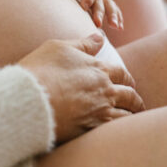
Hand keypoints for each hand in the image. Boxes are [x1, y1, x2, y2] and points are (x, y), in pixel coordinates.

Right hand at [18, 33, 144, 143]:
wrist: (31, 98)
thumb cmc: (41, 70)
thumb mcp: (59, 48)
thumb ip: (83, 44)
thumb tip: (101, 36)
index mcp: (98, 69)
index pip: (121, 73)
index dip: (126, 78)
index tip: (128, 82)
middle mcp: (105, 89)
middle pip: (129, 95)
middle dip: (134, 98)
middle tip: (136, 102)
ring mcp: (101, 110)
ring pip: (127, 114)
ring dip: (133, 114)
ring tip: (134, 117)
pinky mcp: (94, 129)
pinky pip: (118, 130)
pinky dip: (124, 129)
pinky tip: (124, 130)